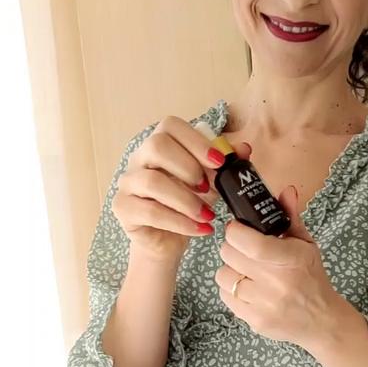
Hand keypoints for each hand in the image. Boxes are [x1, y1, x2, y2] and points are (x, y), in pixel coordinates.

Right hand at [112, 114, 250, 263]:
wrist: (168, 241)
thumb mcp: (212, 183)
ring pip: (152, 182)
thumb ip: (226, 164)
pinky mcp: (123, 209)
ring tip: (208, 215)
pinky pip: (150, 212)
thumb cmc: (188, 205)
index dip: (196, 141)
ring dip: (186, 200)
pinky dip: (180, 222)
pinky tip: (200, 229)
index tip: (219, 161)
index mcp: (159, 144)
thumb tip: (244, 149)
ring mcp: (127, 183)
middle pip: (156, 145)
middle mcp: (139, 159)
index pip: (170, 125)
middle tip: (207, 188)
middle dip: (188, 167)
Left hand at [215, 185, 339, 348]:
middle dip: (233, 247)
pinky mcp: (253, 321)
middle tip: (245, 249)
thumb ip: (291, 217)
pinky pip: (225, 296)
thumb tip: (285, 190)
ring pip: (223, 275)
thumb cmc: (312, 279)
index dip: (235, 231)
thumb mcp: (306, 245)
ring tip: (248, 270)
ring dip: (232, 269)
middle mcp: (276, 283)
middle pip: (229, 254)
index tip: (238, 228)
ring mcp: (263, 304)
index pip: (248, 243)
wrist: (322, 321)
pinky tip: (249, 288)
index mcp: (290, 260)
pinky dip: (232, 289)